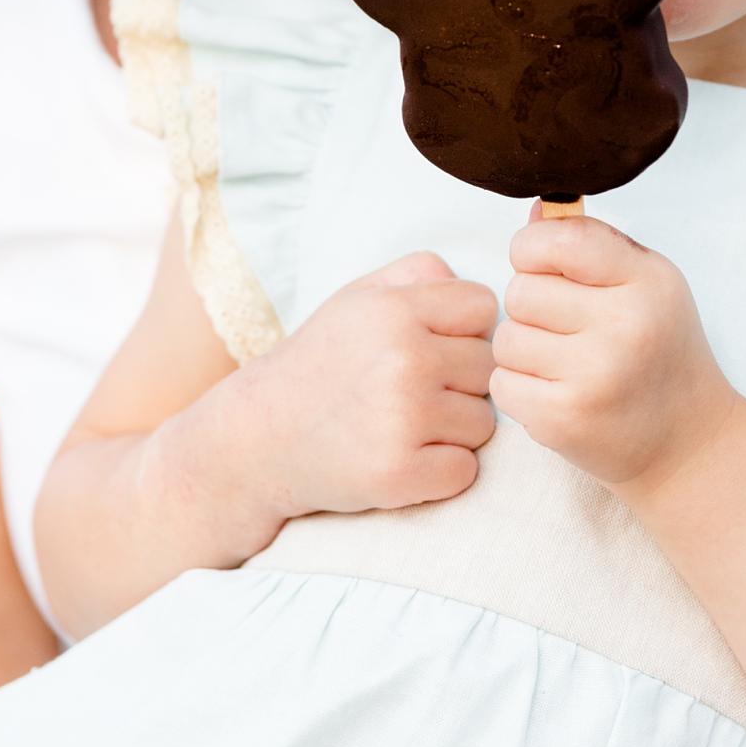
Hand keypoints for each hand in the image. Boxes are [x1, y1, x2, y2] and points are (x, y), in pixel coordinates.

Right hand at [237, 254, 495, 520]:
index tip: (427, 345)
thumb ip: (423, 273)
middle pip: (488, 367)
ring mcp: (402, 419)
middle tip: (405, 391)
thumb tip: (483, 295)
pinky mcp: (399, 473)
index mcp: (394, 309)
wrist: (258, 439)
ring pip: (483, 422)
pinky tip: (400, 457)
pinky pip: (466, 470)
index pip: (483, 307)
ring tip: (399, 423)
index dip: (461, 328)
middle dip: (458, 381)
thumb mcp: (359, 296)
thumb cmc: (321, 363)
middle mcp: (402, 359)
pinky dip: (440, 472)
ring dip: (451, 429)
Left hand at [493, 213, 736, 493]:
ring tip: (564, 365)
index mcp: (647, 281)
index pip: (559, 239)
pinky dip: (519, 390)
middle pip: (520, 290)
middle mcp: (625, 325)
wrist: (688, 444)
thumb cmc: (659, 354)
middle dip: (531, 309)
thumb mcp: (646, 285)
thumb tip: (534, 211)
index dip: (533, 249)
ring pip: (505, 338)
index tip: (545, 269)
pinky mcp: (565, 418)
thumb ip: (591, 244)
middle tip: (566, 331)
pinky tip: (557, 395)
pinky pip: (501, 383)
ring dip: (522, 352)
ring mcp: (594, 375)